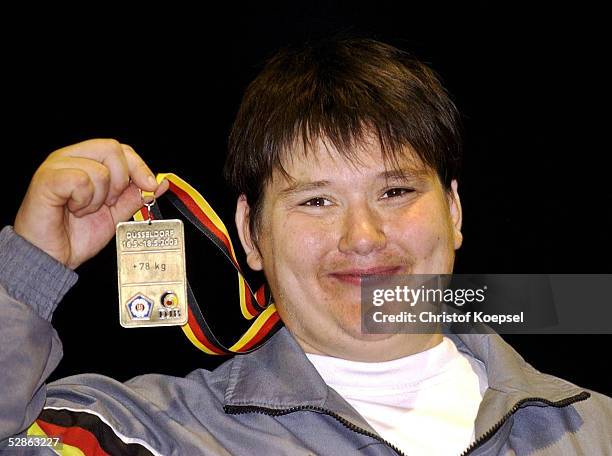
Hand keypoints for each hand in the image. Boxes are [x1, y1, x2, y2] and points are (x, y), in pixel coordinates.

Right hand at [14, 139, 169, 268]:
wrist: (52, 257)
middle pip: (112, 149)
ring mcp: (56, 166)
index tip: (149, 186)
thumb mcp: (115, 214)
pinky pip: (81, 180)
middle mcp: (70, 158)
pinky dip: (84, 201)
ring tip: (83, 210)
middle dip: (121, 181)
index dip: (139, 167)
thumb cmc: (74, 235)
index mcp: (85, 161)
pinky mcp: (47, 179)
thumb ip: (135, 196)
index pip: (120, 149)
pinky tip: (74, 209)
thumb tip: (160, 184)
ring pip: (100, 170)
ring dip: (99, 198)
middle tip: (109, 203)